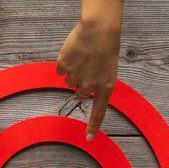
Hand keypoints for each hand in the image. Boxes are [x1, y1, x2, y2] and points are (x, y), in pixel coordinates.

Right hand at [57, 0, 123, 137]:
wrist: (98, 29)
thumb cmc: (106, 46)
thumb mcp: (108, 68)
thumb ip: (97, 81)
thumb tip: (81, 89)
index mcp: (106, 87)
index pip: (99, 112)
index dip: (93, 126)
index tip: (88, 138)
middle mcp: (90, 86)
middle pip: (80, 93)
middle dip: (81, 83)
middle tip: (87, 66)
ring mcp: (76, 77)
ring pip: (69, 80)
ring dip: (73, 70)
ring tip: (82, 55)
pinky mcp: (64, 67)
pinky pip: (61, 69)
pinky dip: (65, 62)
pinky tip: (73, 52)